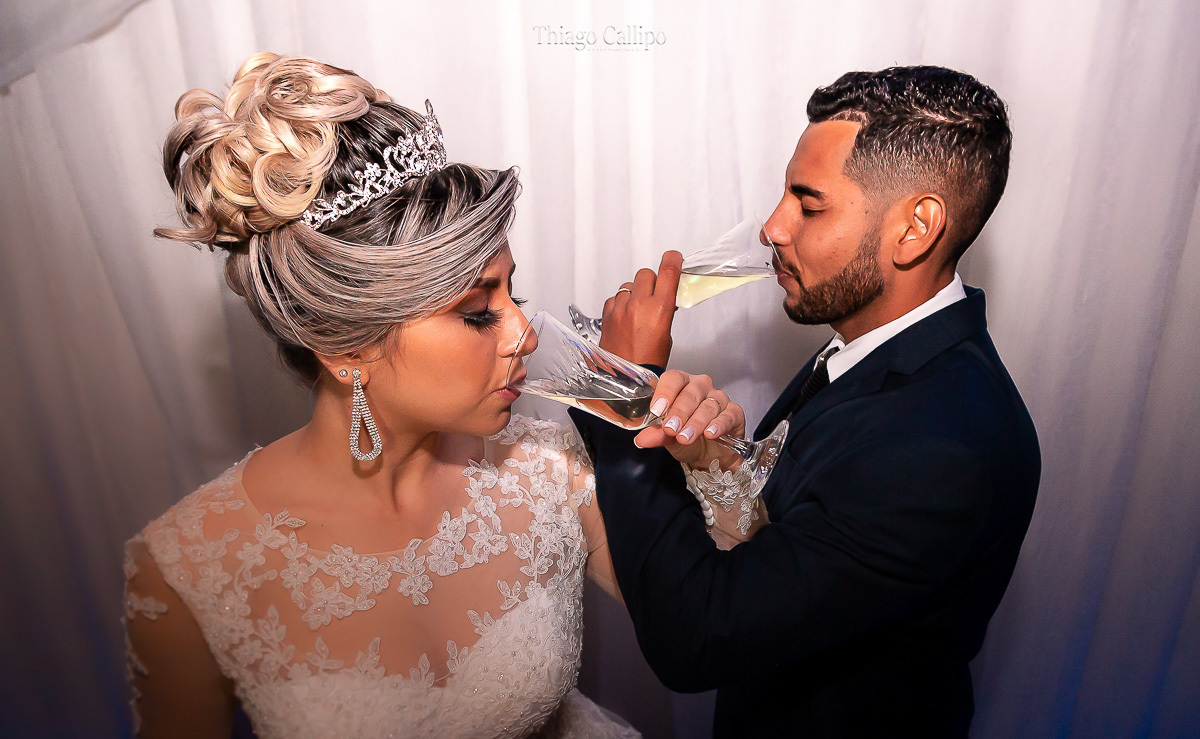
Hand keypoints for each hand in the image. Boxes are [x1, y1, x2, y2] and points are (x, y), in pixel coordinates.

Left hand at [597, 251, 682, 366]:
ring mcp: (620, 308)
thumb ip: (664, 312)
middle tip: (655, 295)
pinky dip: (621, 303)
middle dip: (652, 281)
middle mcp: (638, 304)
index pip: (668, 271)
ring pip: (629, 285)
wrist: (624, 379)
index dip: (673, 259)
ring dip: (635, 292)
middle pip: (646, 274)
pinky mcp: (607, 314)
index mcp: (658, 309)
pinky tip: (625, 317)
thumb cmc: (647, 363)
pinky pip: (615, 298)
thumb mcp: (666, 335)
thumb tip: (663, 300)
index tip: (674, 258)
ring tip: (638, 310)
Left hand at [634, 369, 745, 470]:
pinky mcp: (734, 413)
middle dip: (679, 412)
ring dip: (696, 422)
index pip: (673, 378)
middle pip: (691, 393)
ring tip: (686, 437)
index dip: (665, 392)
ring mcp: (719, 398)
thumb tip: (642, 439)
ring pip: (708, 406)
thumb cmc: (687, 438)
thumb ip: (657, 435)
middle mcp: (701, 387)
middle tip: (671, 428)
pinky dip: (719, 424)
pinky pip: (728, 415)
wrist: (709, 457)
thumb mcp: (668, 438)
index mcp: (682, 385)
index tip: (657, 410)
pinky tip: (710, 433)